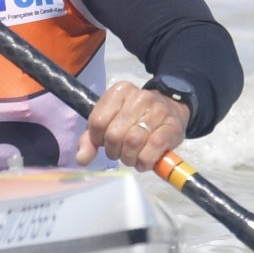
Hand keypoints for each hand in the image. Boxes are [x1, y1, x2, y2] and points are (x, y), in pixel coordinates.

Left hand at [75, 80, 189, 172]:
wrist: (172, 110)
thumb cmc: (135, 119)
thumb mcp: (110, 123)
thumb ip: (91, 139)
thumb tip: (81, 159)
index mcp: (119, 91)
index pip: (97, 121)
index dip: (98, 139)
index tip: (105, 142)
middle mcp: (139, 97)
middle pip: (114, 134)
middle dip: (114, 151)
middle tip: (121, 153)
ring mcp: (157, 110)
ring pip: (133, 142)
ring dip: (129, 158)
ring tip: (132, 157)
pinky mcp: (172, 127)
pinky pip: (153, 149)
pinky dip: (145, 161)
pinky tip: (144, 161)